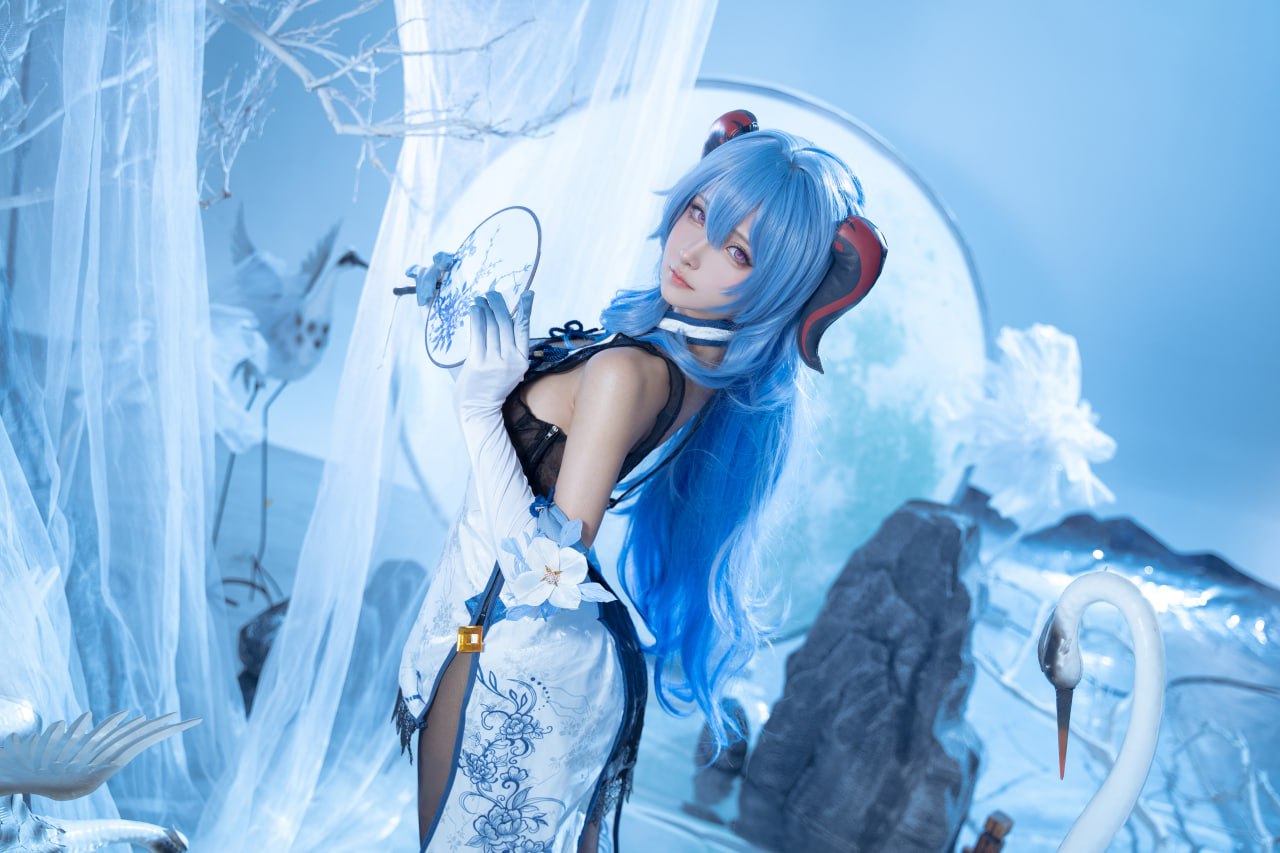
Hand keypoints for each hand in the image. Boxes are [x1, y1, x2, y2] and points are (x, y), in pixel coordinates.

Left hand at [454, 288, 534, 415]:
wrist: (477, 410)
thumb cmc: (490, 387)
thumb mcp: (507, 369)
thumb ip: (506, 348)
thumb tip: (500, 321)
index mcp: (521, 361)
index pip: (525, 329)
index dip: (526, 309)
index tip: (528, 293)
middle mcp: (511, 360)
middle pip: (506, 323)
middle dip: (499, 304)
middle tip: (492, 293)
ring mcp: (494, 362)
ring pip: (491, 326)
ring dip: (485, 308)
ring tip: (481, 299)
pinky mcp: (478, 364)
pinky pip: (477, 334)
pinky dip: (476, 318)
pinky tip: (474, 309)